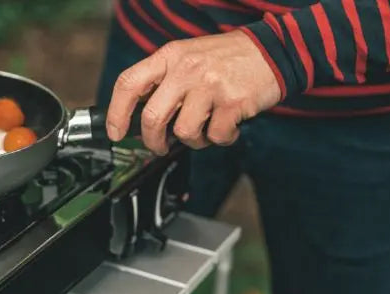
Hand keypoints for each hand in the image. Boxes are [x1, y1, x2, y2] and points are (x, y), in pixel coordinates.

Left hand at [106, 30, 281, 153]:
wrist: (273, 51)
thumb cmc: (226, 59)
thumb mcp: (187, 56)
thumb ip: (164, 80)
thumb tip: (140, 117)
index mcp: (170, 56)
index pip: (129, 83)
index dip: (116, 113)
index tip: (116, 133)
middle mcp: (186, 69)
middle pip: (152, 117)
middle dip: (153, 141)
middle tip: (160, 146)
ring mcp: (209, 85)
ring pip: (184, 132)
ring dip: (195, 140)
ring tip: (207, 127)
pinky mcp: (232, 102)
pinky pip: (216, 137)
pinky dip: (222, 138)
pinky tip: (229, 125)